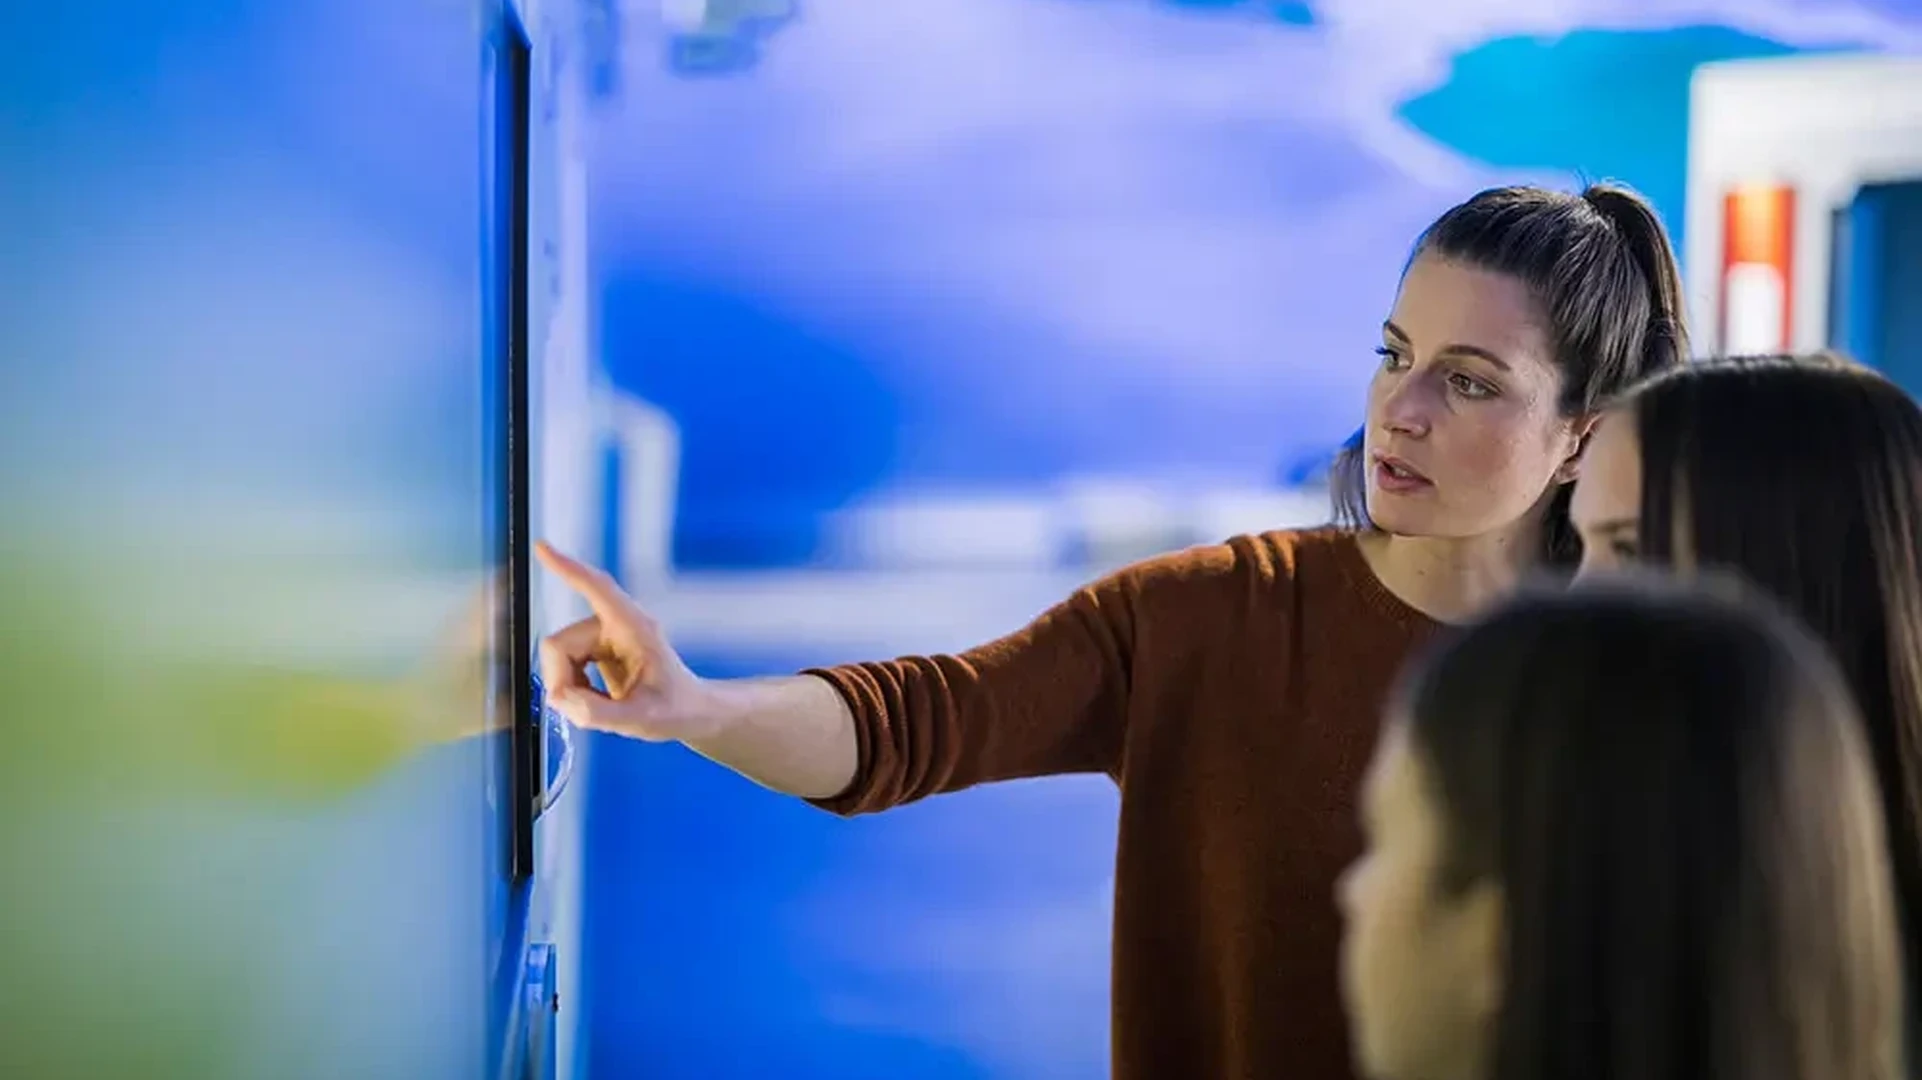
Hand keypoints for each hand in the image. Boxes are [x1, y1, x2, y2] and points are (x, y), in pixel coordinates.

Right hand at [534, 542, 723, 741]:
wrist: (687, 712)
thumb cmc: (674, 709)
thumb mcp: (640, 720)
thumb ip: (598, 714)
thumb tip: (561, 699)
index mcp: (634, 627)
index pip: (597, 588)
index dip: (567, 568)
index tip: (542, 547)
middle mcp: (616, 624)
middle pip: (559, 644)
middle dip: (563, 680)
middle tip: (587, 711)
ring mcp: (604, 635)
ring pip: (557, 655)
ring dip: (569, 686)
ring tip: (602, 706)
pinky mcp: (596, 647)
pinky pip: (563, 664)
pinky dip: (572, 686)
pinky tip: (597, 698)